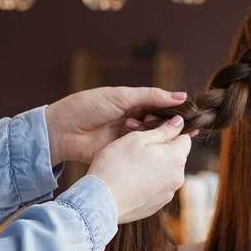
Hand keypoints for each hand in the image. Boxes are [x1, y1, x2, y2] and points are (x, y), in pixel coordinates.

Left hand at [44, 87, 186, 165]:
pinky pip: (141, 152)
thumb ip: (151, 96)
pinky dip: (146, 150)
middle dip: (168, 125)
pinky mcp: (123, 153)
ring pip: (152, 138)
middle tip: (172, 126)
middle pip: (161, 124)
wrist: (60, 131)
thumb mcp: (121, 96)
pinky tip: (151, 148)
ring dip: (155, 136)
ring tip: (150, 130)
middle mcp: (134, 120)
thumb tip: (181, 96)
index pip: (162, 106)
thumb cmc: (86, 107)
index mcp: (134, 103)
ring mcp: (129, 137)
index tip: (189, 115)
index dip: (176, 111)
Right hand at [87, 115, 190, 222]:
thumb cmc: (116, 165)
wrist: (100, 201)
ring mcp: (168, 193)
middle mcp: (178, 177)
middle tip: (137, 146)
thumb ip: (163, 130)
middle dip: (161, 148)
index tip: (152, 129)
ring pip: (166, 171)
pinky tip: (130, 179)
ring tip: (131, 164)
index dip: (170, 131)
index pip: (185, 138)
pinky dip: (148, 181)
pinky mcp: (157, 205)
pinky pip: (157, 187)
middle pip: (176, 155)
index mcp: (176, 158)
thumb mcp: (138, 139)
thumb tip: (179, 122)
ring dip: (154, 165)